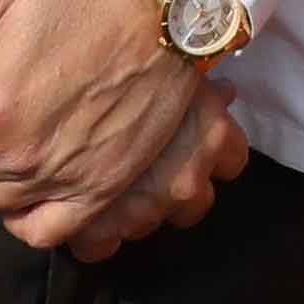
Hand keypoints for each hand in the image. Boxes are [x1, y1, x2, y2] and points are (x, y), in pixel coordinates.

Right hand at [63, 77, 250, 262]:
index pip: (232, 160)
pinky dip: (90, 233)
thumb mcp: (176, 66)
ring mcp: (142, 211)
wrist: (71, 72)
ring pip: (145, 224)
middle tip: (145, 164)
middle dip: (171, 186)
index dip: (212, 150)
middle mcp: (186, 181)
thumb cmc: (131, 56)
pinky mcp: (95, 234)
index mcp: (212, 138)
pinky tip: (78, 209)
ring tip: (106, 179)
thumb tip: (224, 93)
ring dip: (131, 206)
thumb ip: (202, 92)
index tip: (191, 141)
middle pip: (192, 202)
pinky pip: (97, 248)